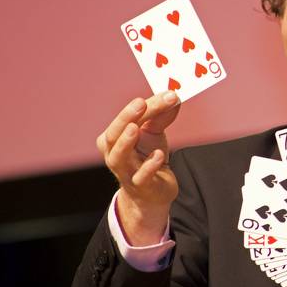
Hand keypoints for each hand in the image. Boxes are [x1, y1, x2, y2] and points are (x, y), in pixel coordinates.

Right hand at [96, 91, 182, 243]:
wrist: (153, 192)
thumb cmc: (148, 158)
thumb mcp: (154, 133)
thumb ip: (161, 115)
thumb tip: (173, 96)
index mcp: (113, 138)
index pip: (126, 119)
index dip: (144, 106)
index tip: (166, 94)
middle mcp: (114, 154)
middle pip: (113, 135)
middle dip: (125, 118)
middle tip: (140, 104)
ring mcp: (125, 172)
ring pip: (118, 157)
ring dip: (125, 142)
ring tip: (135, 128)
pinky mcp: (141, 187)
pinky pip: (141, 176)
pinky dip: (149, 165)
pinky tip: (158, 155)